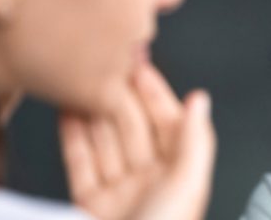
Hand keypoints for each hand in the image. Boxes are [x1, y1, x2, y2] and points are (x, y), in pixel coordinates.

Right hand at [58, 63, 215, 219]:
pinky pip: (82, 164)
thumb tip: (201, 99)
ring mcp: (121, 193)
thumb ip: (194, 139)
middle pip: (133, 128)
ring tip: (83, 84)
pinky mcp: (91, 206)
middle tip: (106, 68)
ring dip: (95, 112)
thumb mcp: (187, 184)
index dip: (155, 92)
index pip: (168, 122)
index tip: (141, 65)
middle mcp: (151, 180)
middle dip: (121, 97)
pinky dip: (74, 139)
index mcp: (180, 173)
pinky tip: (69, 116)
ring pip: (106, 142)